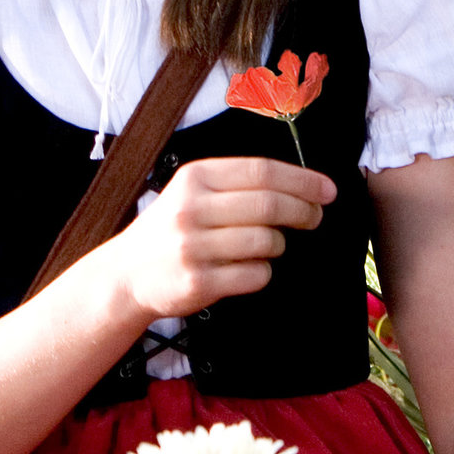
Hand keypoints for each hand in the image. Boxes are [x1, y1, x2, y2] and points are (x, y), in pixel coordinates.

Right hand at [99, 157, 335, 321]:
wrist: (126, 274)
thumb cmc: (172, 229)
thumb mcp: (192, 192)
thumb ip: (237, 184)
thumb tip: (302, 185)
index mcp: (194, 177)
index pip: (262, 171)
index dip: (302, 180)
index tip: (327, 190)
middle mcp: (190, 209)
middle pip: (269, 204)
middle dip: (303, 211)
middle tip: (314, 218)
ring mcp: (192, 247)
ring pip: (266, 242)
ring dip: (278, 245)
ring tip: (268, 246)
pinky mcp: (198, 282)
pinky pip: (255, 275)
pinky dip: (262, 272)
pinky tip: (249, 268)